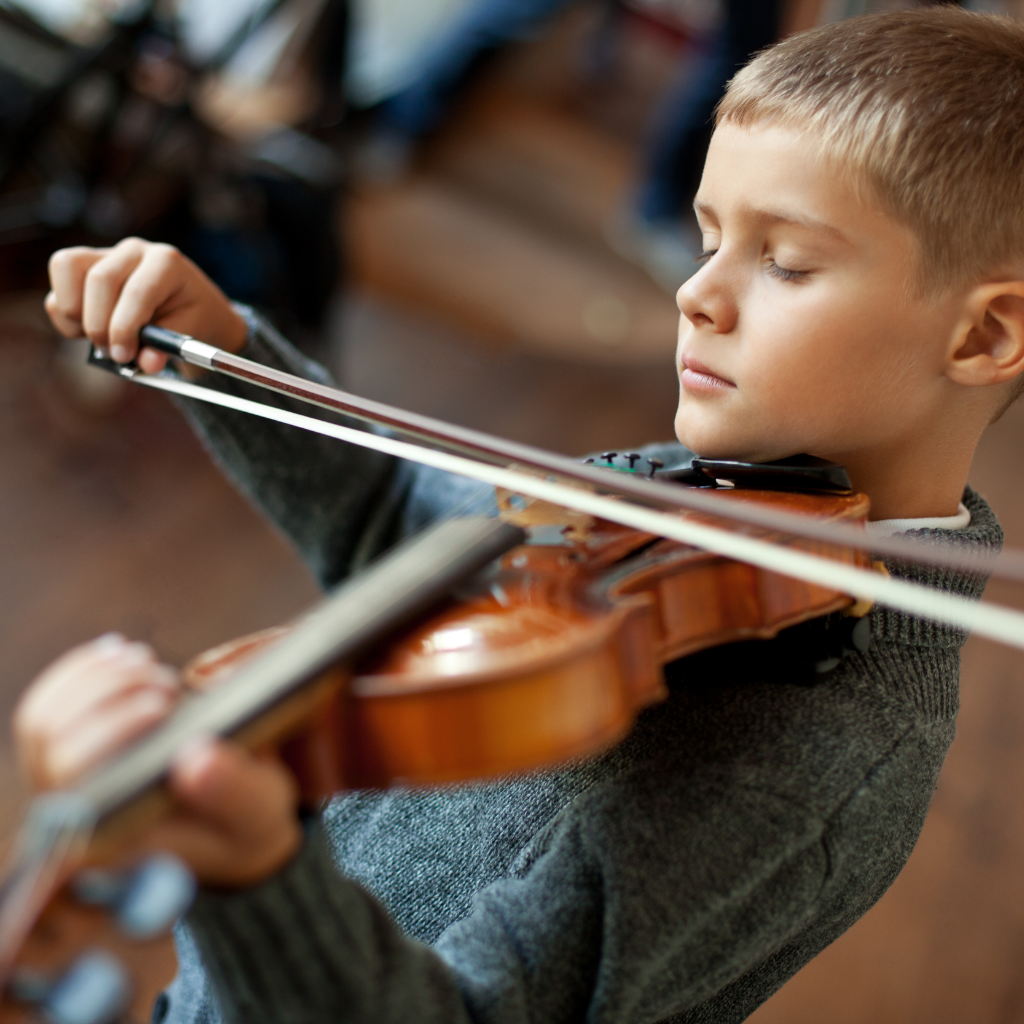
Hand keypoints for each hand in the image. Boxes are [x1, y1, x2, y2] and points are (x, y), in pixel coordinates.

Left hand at [14, 635, 300, 887]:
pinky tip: (124, 655)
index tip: (165, 704)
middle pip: (52, 739)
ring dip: (100, 677)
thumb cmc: (244, 823)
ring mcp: (59, 790)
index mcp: (113, 841)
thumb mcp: (258, 812)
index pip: (73, 776)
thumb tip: (195, 758)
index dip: (110, 728)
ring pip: (44, 718)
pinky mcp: (64, 757)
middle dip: (110, 692)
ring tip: (154, 668)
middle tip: (170, 683)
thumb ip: (233, 791)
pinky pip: (47, 705)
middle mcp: (71, 820)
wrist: (228, 823)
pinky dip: (84, 670)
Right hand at [45, 239, 248, 373]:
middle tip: (114, 354)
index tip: (124, 356)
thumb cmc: (190, 317)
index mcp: (166, 262)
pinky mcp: (81, 268)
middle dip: (100, 325)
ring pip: (67, 268)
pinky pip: (57, 288)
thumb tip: (146, 364)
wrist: (187, 305)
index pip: (137, 290)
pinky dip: (65, 317)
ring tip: (100, 341)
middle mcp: (133, 251)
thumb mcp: (188, 333)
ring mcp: (104, 254)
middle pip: (100, 279)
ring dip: (76, 314)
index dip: (125, 327)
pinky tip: (89, 332)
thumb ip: (166, 348)